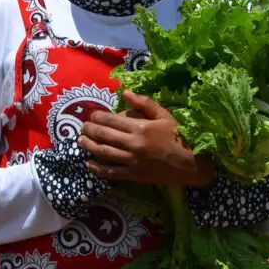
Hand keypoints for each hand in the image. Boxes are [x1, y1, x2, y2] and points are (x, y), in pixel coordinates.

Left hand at [79, 91, 215, 186]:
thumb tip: (125, 92)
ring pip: (103, 153)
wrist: (188, 164)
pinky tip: (88, 163)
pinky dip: (97, 168)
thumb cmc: (177, 136)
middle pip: (104, 135)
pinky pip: (110, 172)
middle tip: (83, 126)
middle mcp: (133, 144)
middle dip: (90, 129)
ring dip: (88, 146)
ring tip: (80, 140)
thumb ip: (145, 103)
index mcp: (140, 127)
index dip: (98, 116)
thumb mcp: (164, 115)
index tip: (92, 115)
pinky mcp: (133, 175)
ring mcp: (131, 161)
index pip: (111, 120)